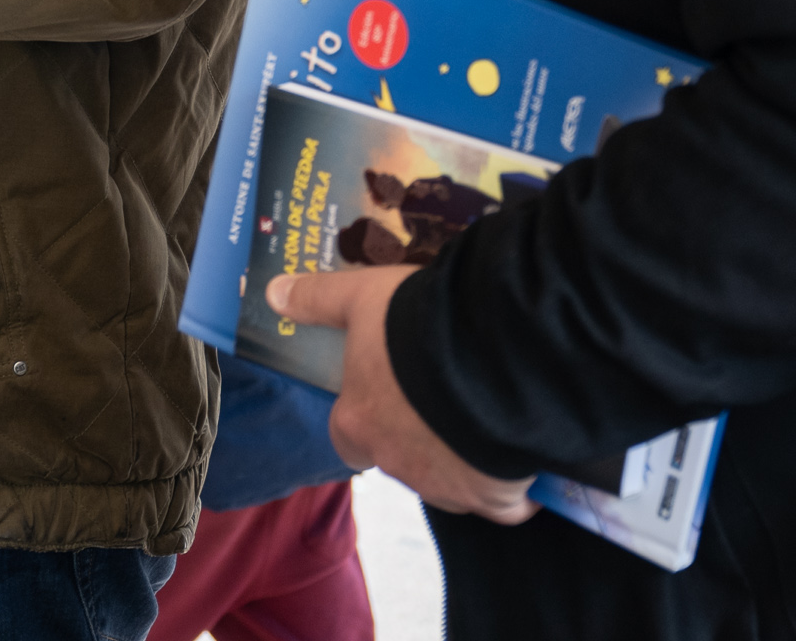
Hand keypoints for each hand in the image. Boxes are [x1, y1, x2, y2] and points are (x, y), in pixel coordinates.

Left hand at [267, 266, 539, 524]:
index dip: (366, 418)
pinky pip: (504, 502)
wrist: (498, 361)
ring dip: (462, 458)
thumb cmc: (418, 328)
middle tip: (446, 398)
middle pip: (400, 458)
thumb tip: (272, 293)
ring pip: (450, 481)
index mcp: (357, 424)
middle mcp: (395, 465)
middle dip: (419, 437)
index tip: (389, 396)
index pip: (347, 436)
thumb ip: (317, 300)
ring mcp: (447, 487)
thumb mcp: (361, 297)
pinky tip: (522, 453)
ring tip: (486, 417)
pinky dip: (511, 486)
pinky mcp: (495, 498)